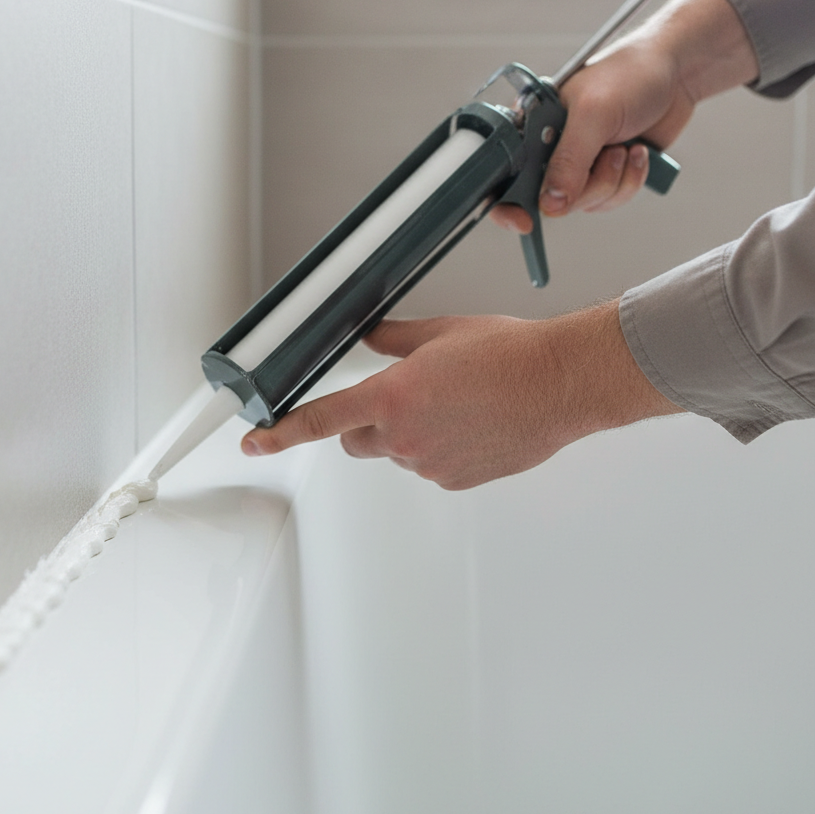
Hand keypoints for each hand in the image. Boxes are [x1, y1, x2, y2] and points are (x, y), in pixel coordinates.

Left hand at [240, 303, 680, 489]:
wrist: (560, 384)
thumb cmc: (509, 354)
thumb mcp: (440, 333)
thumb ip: (394, 339)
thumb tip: (371, 338)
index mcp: (392, 396)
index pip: (320, 419)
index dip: (280, 433)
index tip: (254, 442)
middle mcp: (404, 437)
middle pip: (355, 441)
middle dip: (364, 423)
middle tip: (402, 397)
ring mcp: (429, 464)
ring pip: (396, 453)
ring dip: (408, 434)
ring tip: (454, 405)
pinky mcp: (456, 480)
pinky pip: (429, 467)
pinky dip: (438, 450)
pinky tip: (470, 424)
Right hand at [491, 0, 759, 233]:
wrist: (677, 73)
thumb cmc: (631, 74)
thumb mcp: (594, 115)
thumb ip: (569, 162)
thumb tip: (550, 204)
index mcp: (532, 127)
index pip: (504, 173)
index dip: (506, 203)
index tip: (524, 220)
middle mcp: (550, 148)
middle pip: (547, 198)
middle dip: (584, 186)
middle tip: (607, 156)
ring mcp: (578, 163)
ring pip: (582, 203)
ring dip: (612, 180)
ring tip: (624, 147)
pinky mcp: (604, 173)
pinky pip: (607, 199)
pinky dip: (628, 181)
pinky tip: (636, 152)